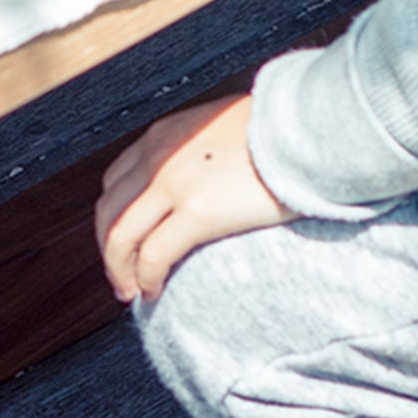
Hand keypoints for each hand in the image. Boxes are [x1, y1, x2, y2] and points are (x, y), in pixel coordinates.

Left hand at [97, 91, 287, 303]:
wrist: (308, 125)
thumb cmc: (282, 129)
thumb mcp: (226, 126)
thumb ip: (204, 149)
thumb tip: (216, 172)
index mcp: (165, 135)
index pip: (117, 181)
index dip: (115, 217)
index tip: (126, 242)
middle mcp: (158, 157)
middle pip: (109, 211)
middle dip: (109, 249)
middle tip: (121, 276)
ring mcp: (174, 184)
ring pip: (120, 237)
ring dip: (120, 270)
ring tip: (132, 292)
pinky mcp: (198, 211)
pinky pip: (153, 255)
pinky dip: (145, 278)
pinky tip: (152, 292)